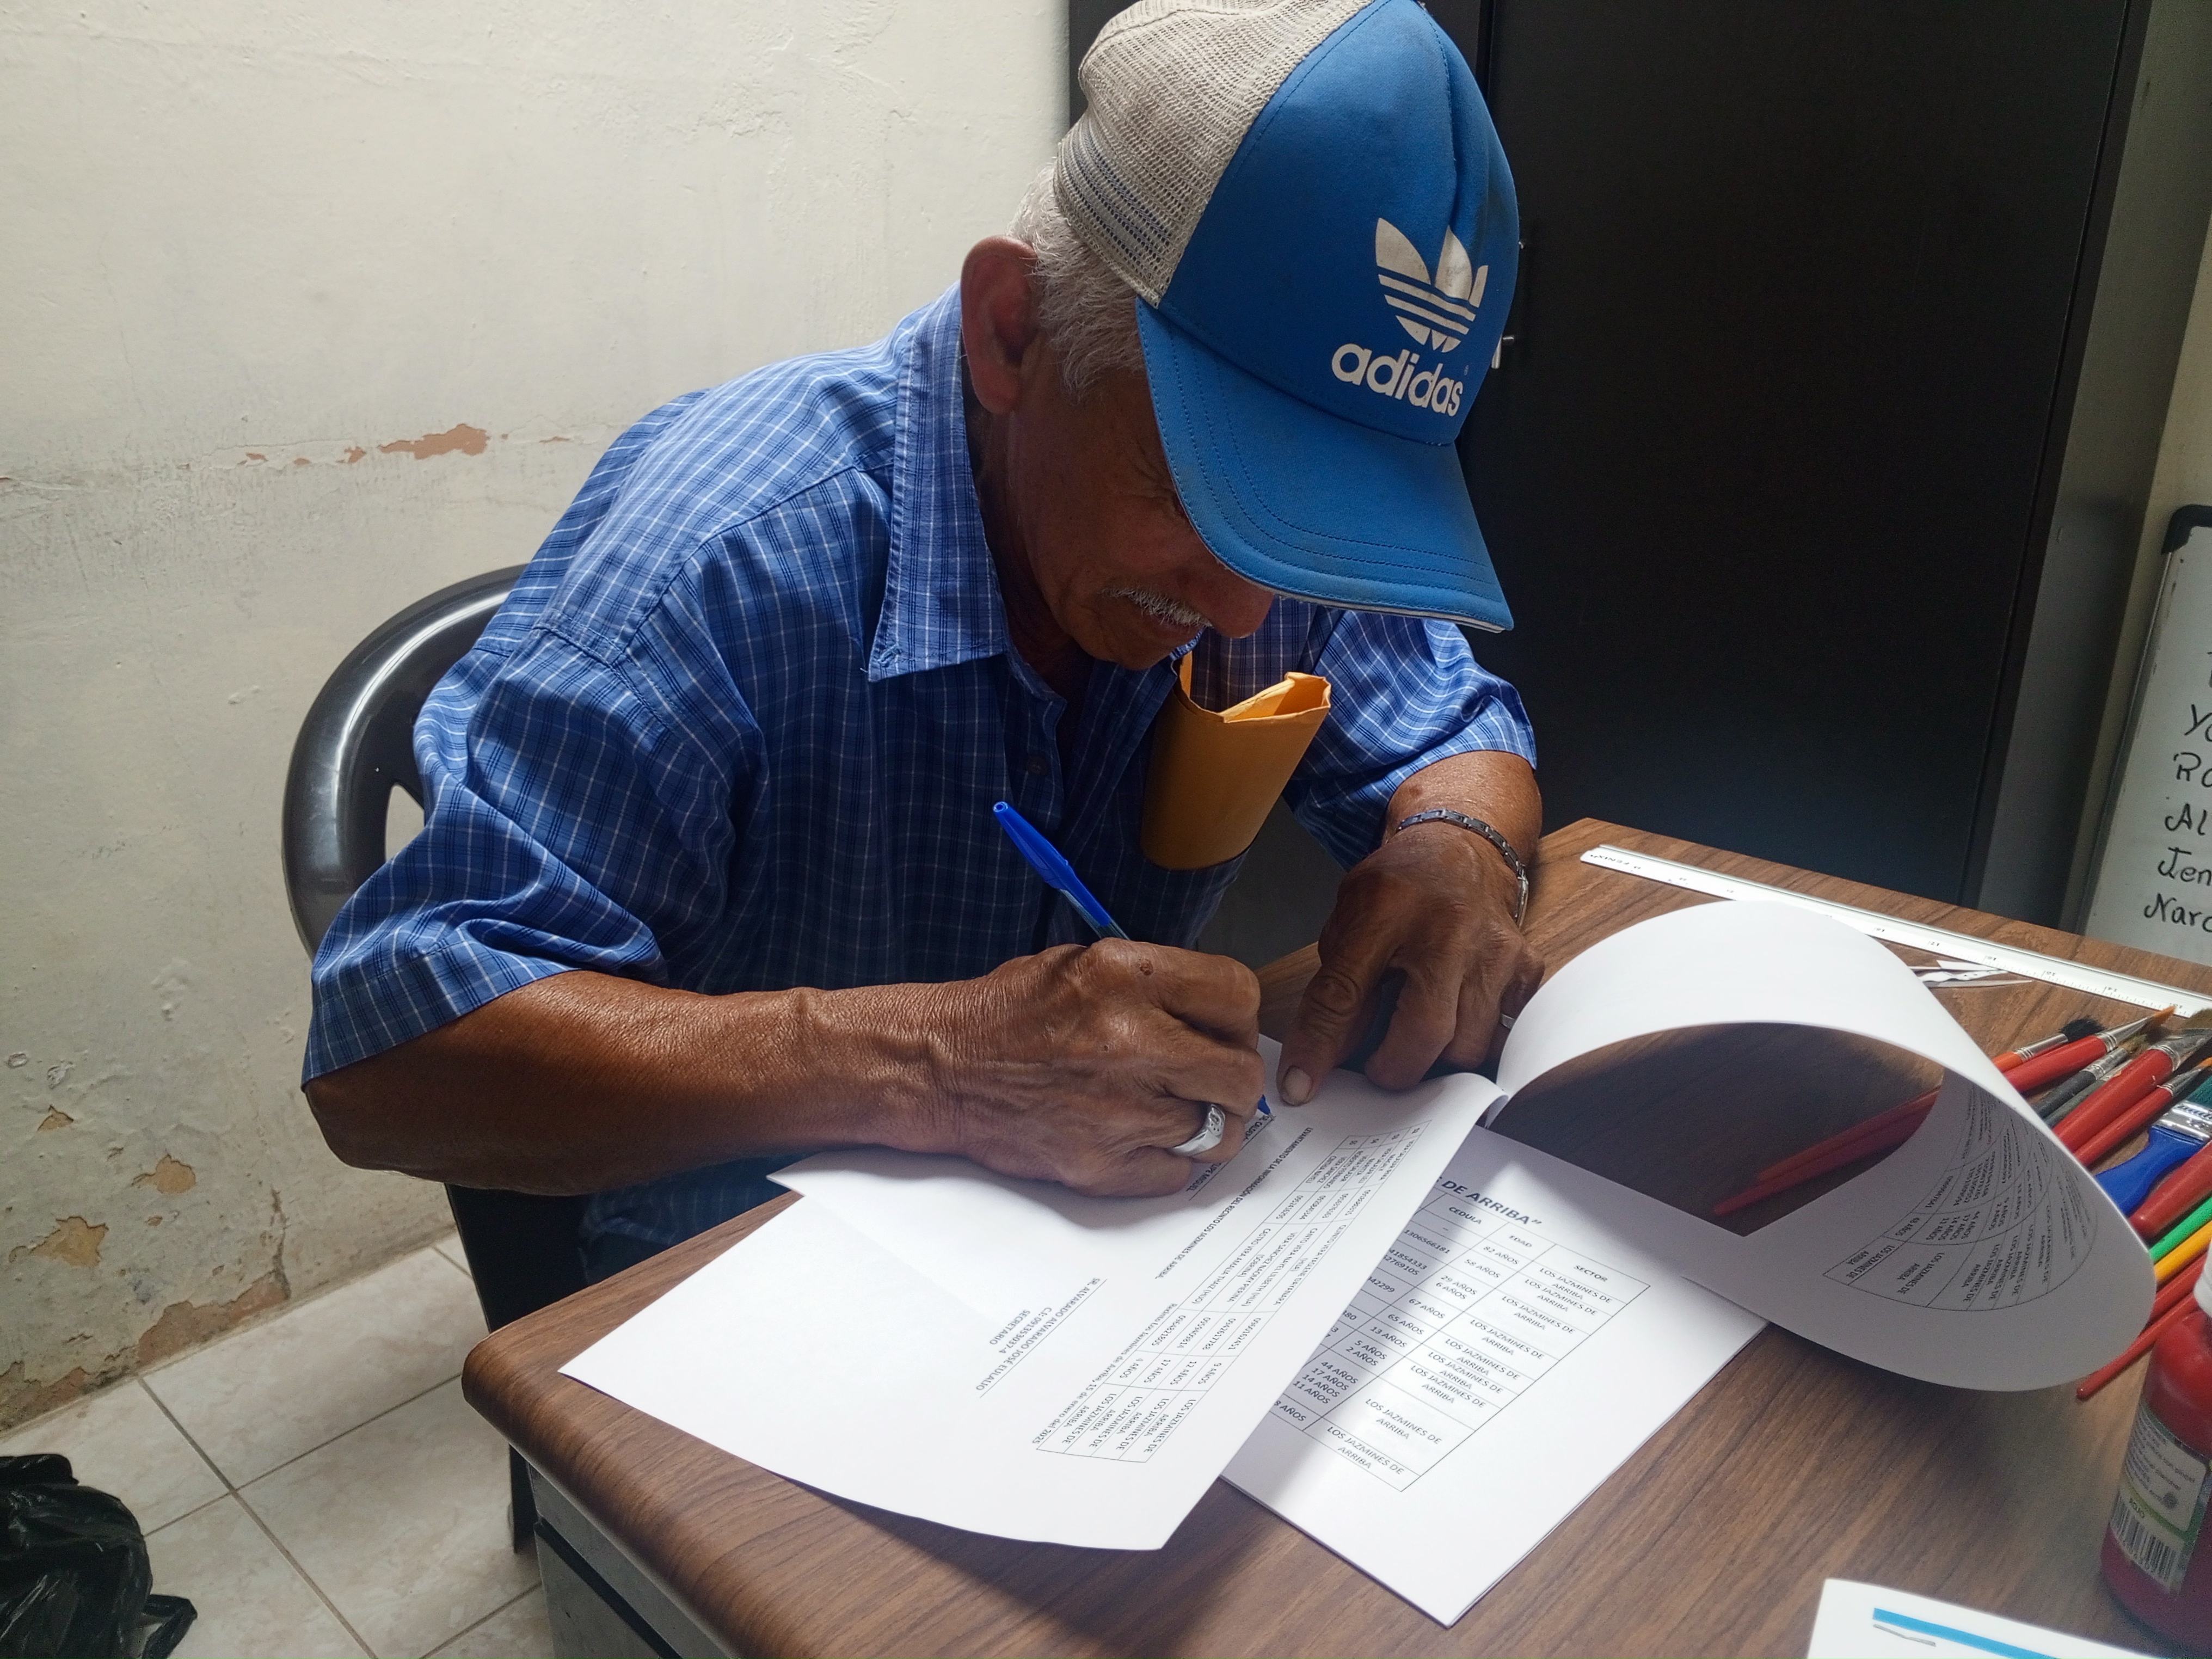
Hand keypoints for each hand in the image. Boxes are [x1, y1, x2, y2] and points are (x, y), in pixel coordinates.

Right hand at [923, 940, 1265, 1196]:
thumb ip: (1158, 984)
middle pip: (1242, 1074)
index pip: (1238, 996)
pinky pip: (1179, 1174)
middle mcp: (1133, 1043)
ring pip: (1220, 1132)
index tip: (1224, 1031)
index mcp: (1128, 978)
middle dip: (1233, 1078)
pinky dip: (1169, 1161)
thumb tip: (1220, 1016)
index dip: (1239, 1019)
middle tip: (1209, 1079)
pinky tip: (1140, 1137)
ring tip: (1174, 1110)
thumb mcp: (1086, 963)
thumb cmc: (1011, 1013)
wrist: (942, 1067)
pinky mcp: (1102, 1166)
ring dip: (1207, 1123)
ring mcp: (1120, 1111)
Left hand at [1278, 820, 1542, 1101]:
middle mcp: (1450, 930)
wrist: (1464, 850)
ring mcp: (1496, 952)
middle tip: (1378, 1067)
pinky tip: (1456, 1022)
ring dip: (1436, 1058)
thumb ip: (1336, 989)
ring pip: (1469, 1045)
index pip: (1346, 992)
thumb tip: (1322, 1061)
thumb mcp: (1350, 921)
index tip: (1301, 1085)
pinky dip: (1473, 1043)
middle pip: (1425, 1031)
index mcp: (1389, 910)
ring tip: (1416, 1036)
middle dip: (1395, 1067)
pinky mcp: (1527, 970)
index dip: (1320, 1044)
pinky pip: (1502, 1036)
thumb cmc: (1400, 889)